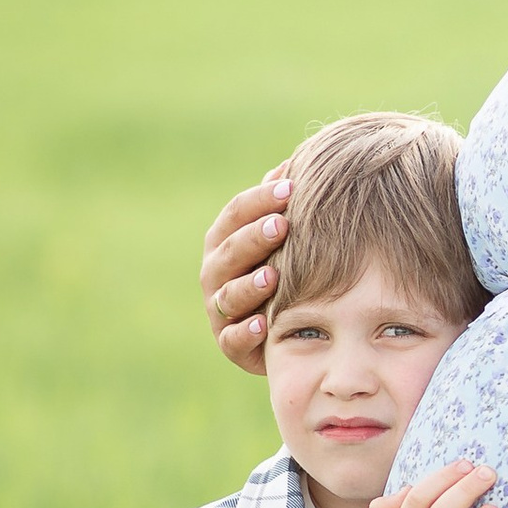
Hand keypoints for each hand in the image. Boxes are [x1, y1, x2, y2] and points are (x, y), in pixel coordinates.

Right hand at [200, 170, 292, 370]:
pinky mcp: (229, 344)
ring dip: (250, 286)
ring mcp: (219, 309)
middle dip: (254, 238)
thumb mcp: (280, 237)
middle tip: (281, 225)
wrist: (283, 328)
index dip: (259, 200)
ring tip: (273, 277)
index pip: (235, 214)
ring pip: (229, 295)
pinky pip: (233, 339)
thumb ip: (278, 205)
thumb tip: (292, 164)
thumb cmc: (281, 269)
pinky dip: (246, 333)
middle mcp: (216, 272)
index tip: (291, 188)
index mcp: (225, 240)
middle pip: (229, 250)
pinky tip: (264, 325)